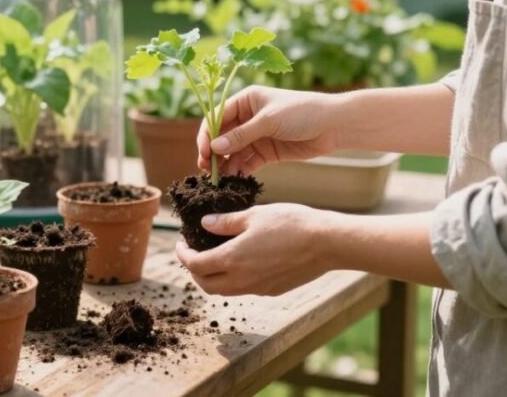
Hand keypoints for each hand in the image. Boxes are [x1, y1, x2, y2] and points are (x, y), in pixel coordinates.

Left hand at [174, 204, 336, 295]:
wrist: (326, 243)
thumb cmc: (291, 223)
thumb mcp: (254, 215)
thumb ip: (226, 222)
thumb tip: (205, 223)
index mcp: (232, 259)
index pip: (195, 265)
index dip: (183, 255)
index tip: (180, 244)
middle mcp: (242, 279)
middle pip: (206, 284)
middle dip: (194, 271)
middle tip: (192, 253)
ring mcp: (258, 288)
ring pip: (224, 291)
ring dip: (211, 279)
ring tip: (212, 259)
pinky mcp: (272, 290)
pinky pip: (243, 290)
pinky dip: (231, 281)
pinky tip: (238, 264)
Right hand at [197, 85, 342, 174]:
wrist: (334, 126)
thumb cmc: (302, 112)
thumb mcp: (269, 121)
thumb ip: (241, 135)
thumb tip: (214, 148)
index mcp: (246, 100)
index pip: (218, 117)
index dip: (207, 134)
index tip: (204, 151)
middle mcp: (248, 117)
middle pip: (222, 136)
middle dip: (213, 152)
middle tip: (206, 169)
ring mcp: (257, 136)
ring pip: (233, 152)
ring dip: (225, 164)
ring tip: (218, 179)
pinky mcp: (266, 152)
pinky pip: (247, 162)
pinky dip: (239, 170)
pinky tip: (233, 180)